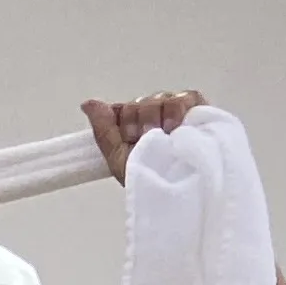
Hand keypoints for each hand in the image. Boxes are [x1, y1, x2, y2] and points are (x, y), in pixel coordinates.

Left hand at [79, 89, 203, 181]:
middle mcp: (154, 115)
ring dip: (156, 118)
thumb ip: (103, 130)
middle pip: (138, 103)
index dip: (123, 122)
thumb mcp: (119, 159)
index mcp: (134, 126)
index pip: (121, 108)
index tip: (129, 138)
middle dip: (139, 123)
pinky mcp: (197, 108)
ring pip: (158, 98)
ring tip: (162, 137)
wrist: (181, 188)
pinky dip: (176, 108)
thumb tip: (88, 103)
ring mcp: (175, 110)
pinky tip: (174, 126)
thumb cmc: (151, 178)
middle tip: (147, 142)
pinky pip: (184, 96)